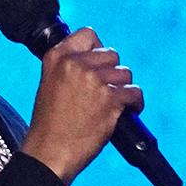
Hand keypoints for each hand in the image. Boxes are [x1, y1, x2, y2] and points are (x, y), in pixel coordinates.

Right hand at [24, 26, 142, 181]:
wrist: (50, 150)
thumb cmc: (51, 124)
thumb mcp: (51, 83)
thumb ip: (70, 67)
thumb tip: (98, 60)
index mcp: (57, 57)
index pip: (88, 34)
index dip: (98, 49)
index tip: (100, 65)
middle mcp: (75, 64)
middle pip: (112, 54)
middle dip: (112, 73)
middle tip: (106, 91)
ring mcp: (93, 80)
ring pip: (125, 73)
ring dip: (124, 89)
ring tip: (115, 103)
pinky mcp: (110, 98)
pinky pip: (135, 92)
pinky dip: (135, 103)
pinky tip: (127, 111)